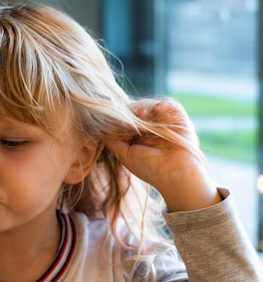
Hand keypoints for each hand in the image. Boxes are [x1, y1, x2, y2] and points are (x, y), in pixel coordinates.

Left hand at [106, 98, 220, 211]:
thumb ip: (113, 143)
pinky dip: (164, 106)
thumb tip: (100, 129)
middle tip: (129, 115)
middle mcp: (153, 130)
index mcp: (141, 138)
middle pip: (140, 111)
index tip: (117, 118)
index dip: (123, 117)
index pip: (129, 121)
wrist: (175, 175)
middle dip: (133, 111)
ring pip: (153, 107)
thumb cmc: (150, 168)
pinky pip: (172, 106)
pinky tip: (157, 110)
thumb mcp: (126, 155)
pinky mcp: (180, 121)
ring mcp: (166, 125)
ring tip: (141, 114)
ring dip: (146, 107)